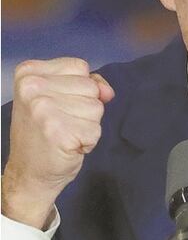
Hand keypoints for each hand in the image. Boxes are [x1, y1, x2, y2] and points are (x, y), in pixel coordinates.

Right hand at [3, 58, 114, 228]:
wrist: (29, 172)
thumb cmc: (44, 134)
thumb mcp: (58, 98)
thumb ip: (86, 84)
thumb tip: (107, 91)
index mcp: (28, 72)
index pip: (80, 67)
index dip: (79, 89)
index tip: (58, 105)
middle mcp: (32, 87)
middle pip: (90, 87)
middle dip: (84, 108)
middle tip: (61, 123)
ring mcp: (43, 109)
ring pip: (96, 108)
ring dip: (87, 125)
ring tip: (64, 133)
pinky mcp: (57, 131)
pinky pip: (96, 130)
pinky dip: (88, 141)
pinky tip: (68, 146)